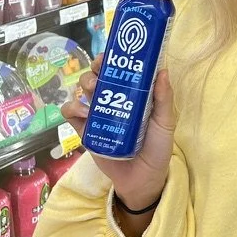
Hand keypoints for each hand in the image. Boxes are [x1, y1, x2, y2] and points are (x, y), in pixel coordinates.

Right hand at [63, 53, 175, 210]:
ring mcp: (97, 115)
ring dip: (82, 86)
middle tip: (98, 75)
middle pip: (96, 75)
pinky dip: (72, 110)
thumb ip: (164, 98)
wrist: (144, 180)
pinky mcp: (86, 132)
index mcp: (131, 93)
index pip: (117, 69)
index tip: (109, 55)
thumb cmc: (157, 148)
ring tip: (92, 94)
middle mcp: (112, 100)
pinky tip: (83, 114)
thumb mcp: (165, 122)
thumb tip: (163, 70)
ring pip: (81, 91)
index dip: (110, 59)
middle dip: (94, 70)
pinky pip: (71, 115)